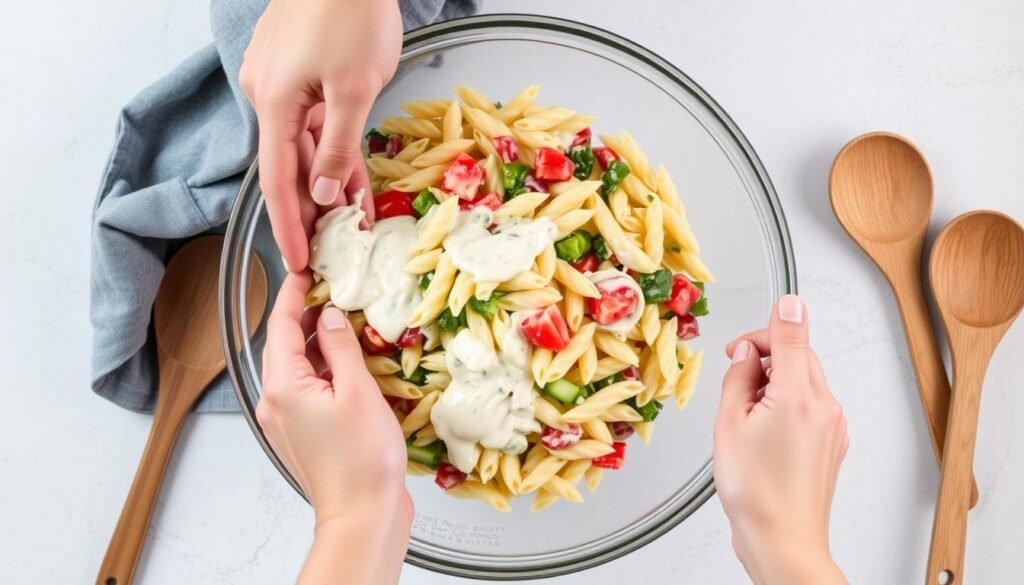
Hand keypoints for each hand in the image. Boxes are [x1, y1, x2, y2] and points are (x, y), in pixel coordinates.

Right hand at [240, 0, 401, 269]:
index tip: (297, 264)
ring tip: (351, 217)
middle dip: (311, 208)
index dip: (287, 227)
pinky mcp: (295, 66)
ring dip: (326, 179)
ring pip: (303, 143)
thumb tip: (325, 195)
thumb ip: (339, 146)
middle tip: (330, 249)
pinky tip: (352, 172)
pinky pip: (311, 119)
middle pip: (288, 166)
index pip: (276, 182)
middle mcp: (267, 94)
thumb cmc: (352, 13)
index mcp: (274, 104)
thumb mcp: (355, 88)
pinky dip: (331, 146)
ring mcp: (279, 79)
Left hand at [257, 273, 410, 583]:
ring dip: (317, 343)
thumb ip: (340, 348)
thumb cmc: (362, 459)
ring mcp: (286, 420)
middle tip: (334, 290)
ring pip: (296, 367)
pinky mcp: (302, 433)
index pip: (281, 325)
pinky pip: (306, 389)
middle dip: (306, 315)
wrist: (362, 514)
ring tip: (347, 323)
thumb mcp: (358, 391)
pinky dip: (323, 369)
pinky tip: (350, 364)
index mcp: (282, 386)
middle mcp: (275, 401)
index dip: (293, 294)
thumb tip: (330, 316)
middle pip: (285, 345)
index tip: (305, 270)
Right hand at [713, 295, 848, 584]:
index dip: (775, 320)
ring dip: (777, 380)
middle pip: (800, 356)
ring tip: (745, 412)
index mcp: (800, 397)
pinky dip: (788, 403)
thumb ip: (740, 376)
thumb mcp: (729, 423)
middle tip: (736, 371)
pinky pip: (811, 405)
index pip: (793, 337)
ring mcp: (833, 427)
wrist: (781, 538)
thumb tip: (747, 352)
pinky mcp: (832, 443)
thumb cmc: (755, 491)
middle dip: (768, 355)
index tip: (776, 304)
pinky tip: (762, 428)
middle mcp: (825, 408)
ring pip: (805, 380)